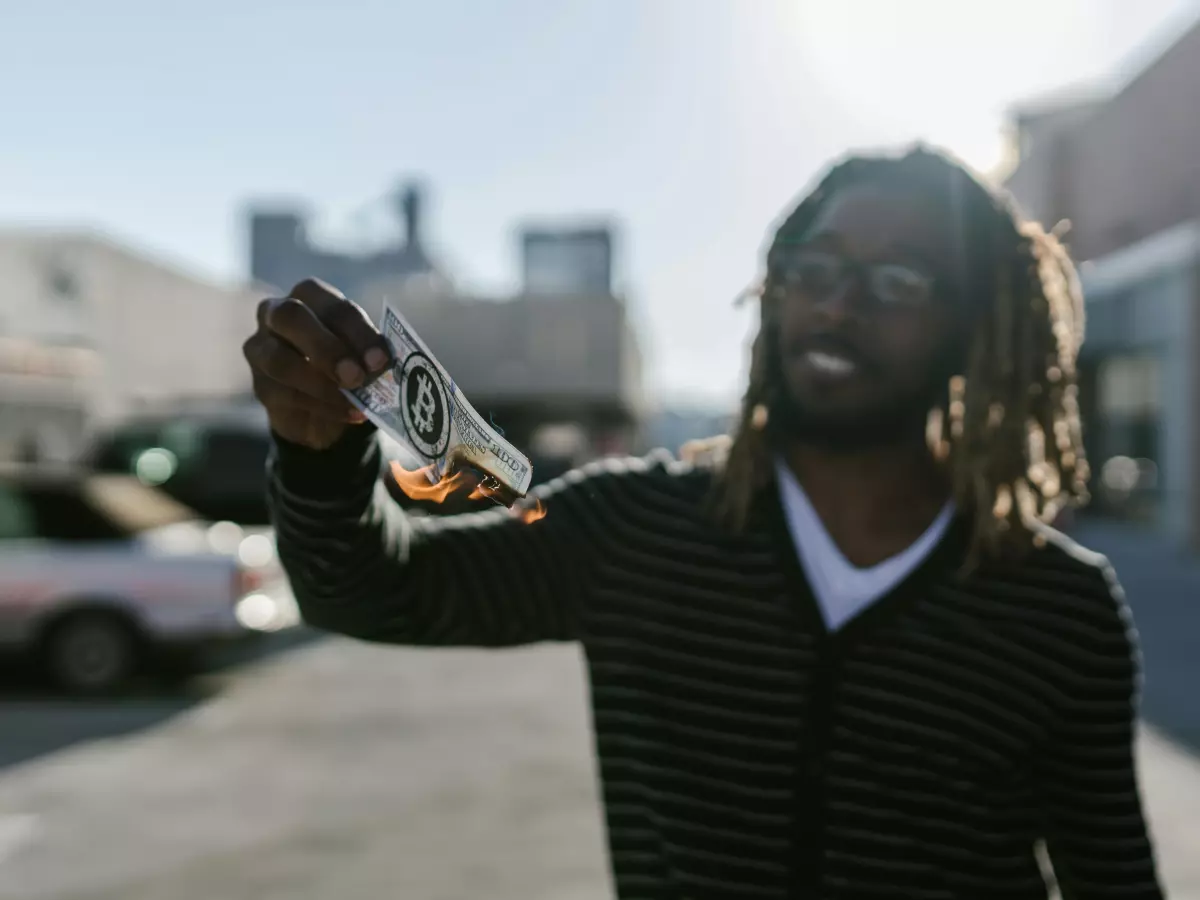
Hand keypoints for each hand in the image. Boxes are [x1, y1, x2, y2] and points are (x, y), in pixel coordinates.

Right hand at [243, 279, 391, 449]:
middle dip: (327, 348)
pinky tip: (350, 414)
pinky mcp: (260, 385)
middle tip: (357, 377)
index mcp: (310, 295)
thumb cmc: (347, 361)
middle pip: (292, 317)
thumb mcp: (361, 351)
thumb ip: (367, 351)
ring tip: (355, 402)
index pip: (331, 305)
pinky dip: (323, 406)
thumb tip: (382, 363)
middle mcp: (276, 312)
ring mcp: (261, 348)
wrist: (324, 404)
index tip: (381, 360)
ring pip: (281, 360)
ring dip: (321, 383)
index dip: (358, 332)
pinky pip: (286, 395)